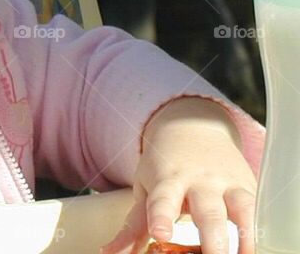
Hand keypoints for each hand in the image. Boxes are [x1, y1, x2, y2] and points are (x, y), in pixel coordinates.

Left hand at [101, 97, 255, 253]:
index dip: (162, 216)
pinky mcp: (247, 186)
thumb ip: (133, 225)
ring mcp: (226, 183)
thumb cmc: (164, 163)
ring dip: (242, 238)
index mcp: (167, 179)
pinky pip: (256, 210)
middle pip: (207, 212)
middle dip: (212, 239)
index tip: (160, 232)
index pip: (163, 199)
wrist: (192, 126)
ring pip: (239, 210)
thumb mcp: (145, 188)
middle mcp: (199, 180)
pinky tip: (253, 248)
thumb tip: (110, 252)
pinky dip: (256, 231)